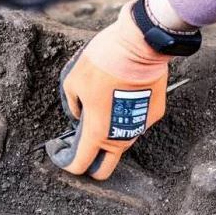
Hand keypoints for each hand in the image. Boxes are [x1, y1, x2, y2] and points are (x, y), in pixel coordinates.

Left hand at [45, 2, 170, 179]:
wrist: (140, 47)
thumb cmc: (104, 62)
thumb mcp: (74, 81)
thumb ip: (73, 105)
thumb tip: (79, 114)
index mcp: (97, 132)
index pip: (81, 164)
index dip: (67, 162)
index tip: (61, 151)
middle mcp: (121, 136)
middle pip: (105, 168)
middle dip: (91, 164)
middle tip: (81, 145)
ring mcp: (141, 127)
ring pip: (122, 143)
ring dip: (109, 136)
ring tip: (101, 111)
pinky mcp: (154, 114)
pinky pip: (136, 123)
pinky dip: (126, 117)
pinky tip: (121, 96)